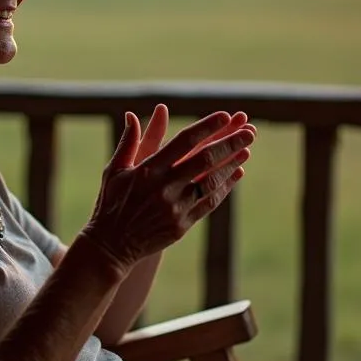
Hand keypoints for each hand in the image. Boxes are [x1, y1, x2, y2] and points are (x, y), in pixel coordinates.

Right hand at [82, 109, 255, 270]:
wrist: (111, 246)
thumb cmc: (112, 202)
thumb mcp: (115, 170)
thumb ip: (129, 142)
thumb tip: (132, 114)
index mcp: (148, 170)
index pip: (183, 142)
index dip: (206, 127)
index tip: (225, 116)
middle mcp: (164, 188)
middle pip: (205, 160)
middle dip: (230, 143)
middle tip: (249, 131)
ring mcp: (175, 208)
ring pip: (211, 182)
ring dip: (231, 164)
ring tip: (247, 150)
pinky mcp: (182, 225)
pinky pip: (209, 203)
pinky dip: (225, 187)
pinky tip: (236, 174)